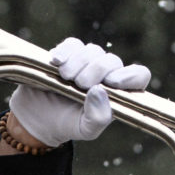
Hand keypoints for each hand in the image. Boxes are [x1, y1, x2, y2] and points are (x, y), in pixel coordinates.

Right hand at [9, 38, 150, 147]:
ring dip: (78, 64)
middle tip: (79, 85)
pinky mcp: (68, 53)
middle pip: (112, 60)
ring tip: (65, 78)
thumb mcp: (85, 130)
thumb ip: (98, 118)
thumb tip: (99, 91)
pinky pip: (72, 44)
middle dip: (96, 72)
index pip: (139, 75)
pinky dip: (65, 52)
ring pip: (92, 51)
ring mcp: (87, 62)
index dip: (130, 76)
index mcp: (116, 93)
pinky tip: (56, 62)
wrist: (35, 117)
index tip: (111, 83)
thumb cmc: (66, 124)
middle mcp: (105, 74)